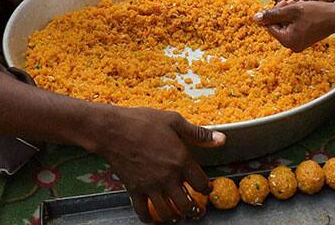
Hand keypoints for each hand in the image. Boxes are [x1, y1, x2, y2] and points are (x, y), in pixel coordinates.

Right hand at [100, 107, 223, 222]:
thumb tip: (222, 139)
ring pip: (167, 213)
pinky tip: (153, 218)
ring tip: (178, 216)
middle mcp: (168, 177)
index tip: (207, 189)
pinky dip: (149, 219)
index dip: (207, 188)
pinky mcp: (134, 190)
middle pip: (186, 204)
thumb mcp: (174, 121)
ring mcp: (150, 186)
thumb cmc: (142, 121)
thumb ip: (198, 133)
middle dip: (194, 210)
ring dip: (175, 217)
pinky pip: (143, 212)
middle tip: (197, 211)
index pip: (201, 183)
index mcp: (181, 160)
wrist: (113, 129)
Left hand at [253, 0, 334, 51]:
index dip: (274, 12)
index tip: (285, 4)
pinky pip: (294, 29)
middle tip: (292, 4)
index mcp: (287, 40)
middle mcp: (292, 46)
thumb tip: (255, 18)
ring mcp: (299, 45)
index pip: (270, 25)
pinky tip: (302, 12)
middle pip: (277, 27)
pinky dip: (295, 20)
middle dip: (281, 14)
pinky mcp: (304, 41)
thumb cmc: (317, 12)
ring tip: (298, 7)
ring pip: (285, 26)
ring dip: (288, 15)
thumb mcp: (292, 10)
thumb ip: (272, 14)